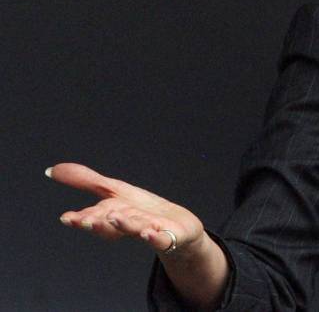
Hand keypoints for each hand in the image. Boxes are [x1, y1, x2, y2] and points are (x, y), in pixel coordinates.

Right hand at [48, 162, 204, 256]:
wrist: (178, 227)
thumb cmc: (141, 210)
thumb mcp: (113, 190)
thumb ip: (85, 181)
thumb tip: (50, 170)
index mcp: (113, 215)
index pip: (95, 216)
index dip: (81, 218)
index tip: (67, 218)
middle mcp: (128, 225)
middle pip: (111, 225)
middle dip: (97, 224)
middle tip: (85, 221)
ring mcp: (148, 231)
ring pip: (134, 229)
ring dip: (124, 224)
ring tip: (115, 217)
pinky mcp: (169, 236)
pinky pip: (161, 239)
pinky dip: (154, 237)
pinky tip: (149, 233)